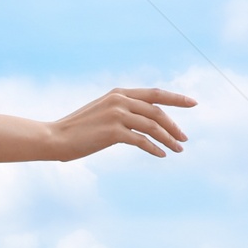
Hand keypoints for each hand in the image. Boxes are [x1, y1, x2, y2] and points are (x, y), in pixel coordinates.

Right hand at [46, 88, 196, 160]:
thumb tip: (143, 120)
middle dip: (174, 125)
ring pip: (153, 126)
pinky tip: (162, 154)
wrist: (54, 138)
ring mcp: (117, 115)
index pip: (154, 93)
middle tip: (185, 137)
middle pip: (157, 111)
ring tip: (179, 149)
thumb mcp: (101, 112)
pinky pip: (142, 141)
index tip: (193, 103)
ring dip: (169, 139)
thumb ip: (121, 110)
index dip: (176, 98)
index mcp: (118, 93)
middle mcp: (119, 100)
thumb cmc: (76, 129)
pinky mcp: (113, 132)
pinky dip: (155, 148)